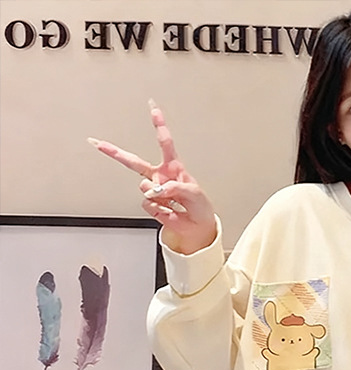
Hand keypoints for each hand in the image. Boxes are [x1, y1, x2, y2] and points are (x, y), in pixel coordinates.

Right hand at [88, 100, 216, 253]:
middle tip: (98, 143)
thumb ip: (176, 187)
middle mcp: (160, 176)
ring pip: (144, 187)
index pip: (165, 142)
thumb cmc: (199, 206)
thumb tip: (156, 189)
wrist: (198, 226)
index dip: (159, 125)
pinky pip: (148, 203)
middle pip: (134, 162)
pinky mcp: (152, 205)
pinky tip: (169, 210)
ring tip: (173, 201)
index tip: (153, 108)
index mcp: (173, 167)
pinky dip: (159, 209)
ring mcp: (154, 191)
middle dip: (115, 153)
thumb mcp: (193, 193)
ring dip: (158, 195)